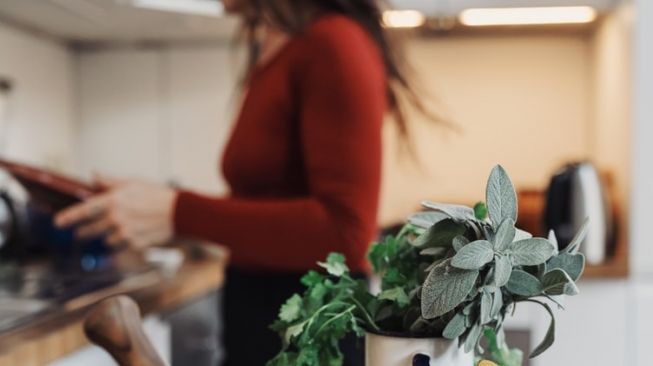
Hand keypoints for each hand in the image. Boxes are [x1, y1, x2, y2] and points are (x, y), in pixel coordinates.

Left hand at [54, 176, 176, 248]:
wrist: (179, 212)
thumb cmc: (157, 195)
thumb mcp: (133, 183)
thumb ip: (110, 182)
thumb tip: (94, 175)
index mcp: (113, 201)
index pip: (83, 211)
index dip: (68, 217)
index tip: (58, 222)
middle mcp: (116, 218)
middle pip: (90, 229)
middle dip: (84, 231)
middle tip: (80, 231)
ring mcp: (124, 233)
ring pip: (106, 239)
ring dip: (107, 235)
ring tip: (117, 229)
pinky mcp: (134, 244)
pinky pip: (121, 245)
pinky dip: (123, 241)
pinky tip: (132, 233)